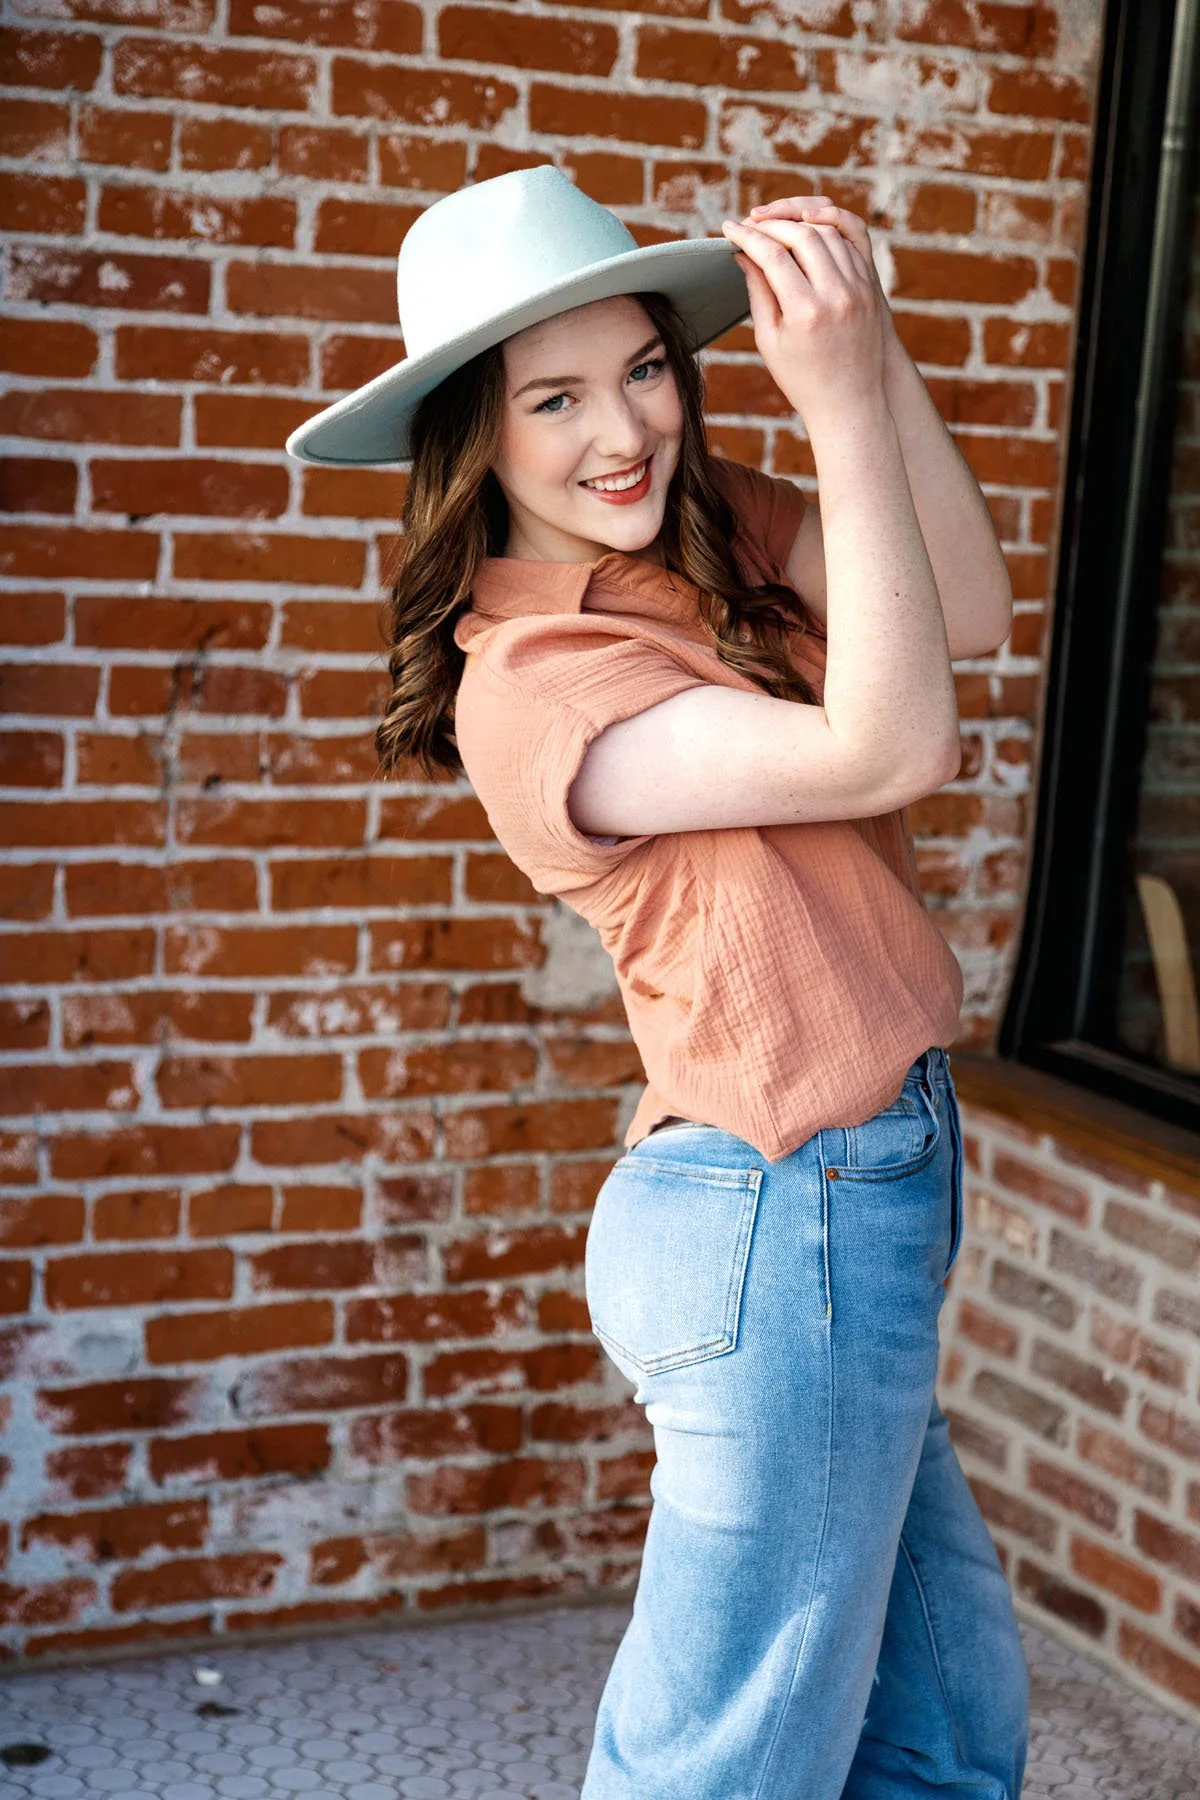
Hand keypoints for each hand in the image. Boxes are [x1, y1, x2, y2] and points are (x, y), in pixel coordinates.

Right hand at [722, 197, 891, 428]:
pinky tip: (807, 227)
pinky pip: (852, 240)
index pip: (771, 255)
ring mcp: (859, 288)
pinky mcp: (872, 286)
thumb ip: (758, 291)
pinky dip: (827, 228)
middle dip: (771, 223)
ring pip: (828, 231)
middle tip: (750, 224)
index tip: (728, 228)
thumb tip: (744, 253)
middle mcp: (836, 294)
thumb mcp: (770, 340)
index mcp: (805, 312)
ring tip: (775, 226)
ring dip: (799, 221)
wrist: (850, 402)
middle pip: (801, 234)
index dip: (746, 236)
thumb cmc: (802, 378)